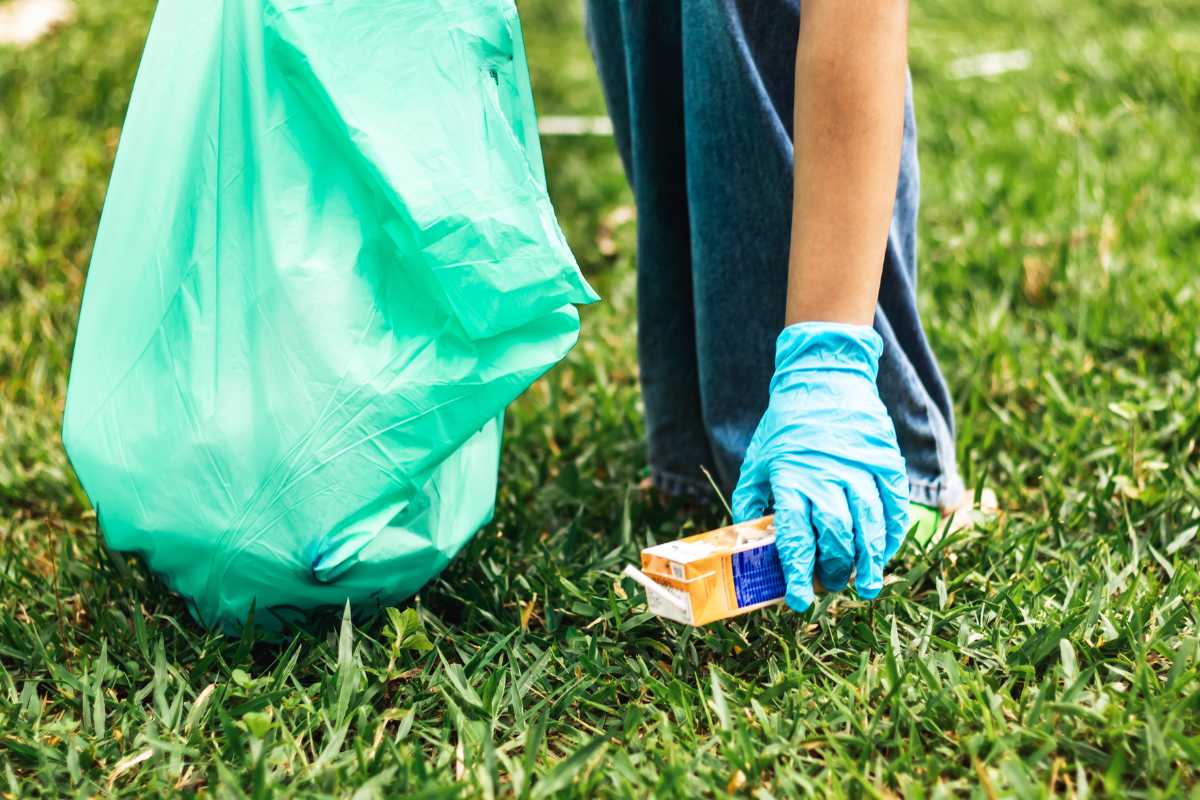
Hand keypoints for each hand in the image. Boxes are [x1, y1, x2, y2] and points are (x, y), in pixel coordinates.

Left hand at [732, 322, 908, 610]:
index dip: (798, 575)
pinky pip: (893, 505)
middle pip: (836, 538)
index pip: (795, 539)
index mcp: (792, 480)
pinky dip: (891, 532)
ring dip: (868, 561)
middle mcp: (828, 478)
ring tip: (866, 585)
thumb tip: (745, 541)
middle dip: (834, 570)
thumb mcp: (759, 460)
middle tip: (831, 586)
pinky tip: (885, 550)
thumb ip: (752, 500)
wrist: (825, 377)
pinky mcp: (885, 461)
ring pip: (869, 527)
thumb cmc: (786, 423)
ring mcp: (860, 469)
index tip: (800, 602)